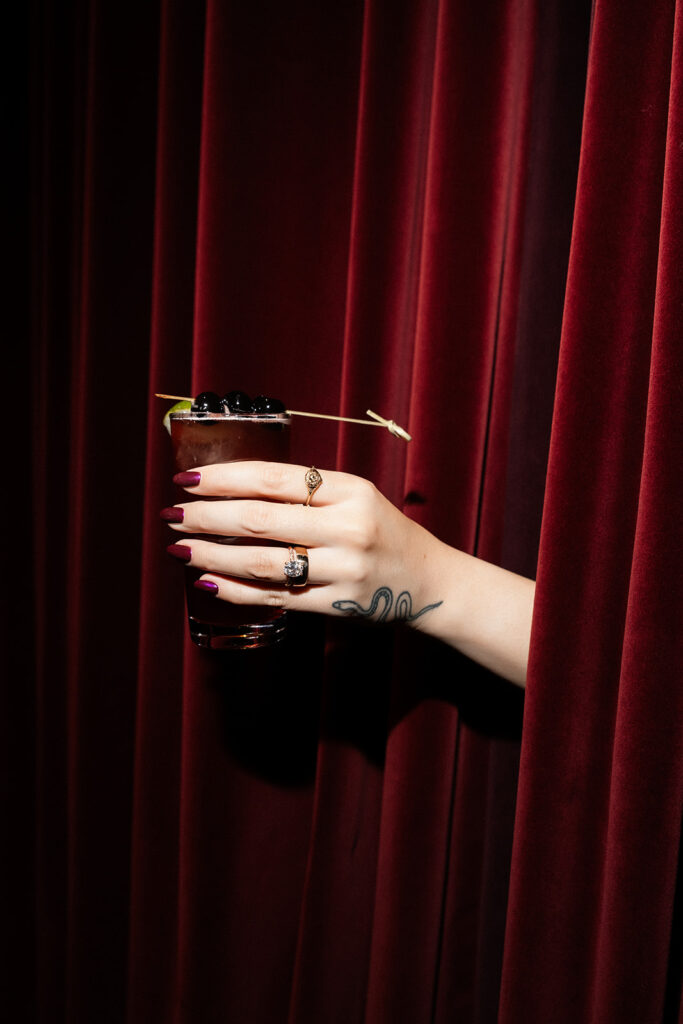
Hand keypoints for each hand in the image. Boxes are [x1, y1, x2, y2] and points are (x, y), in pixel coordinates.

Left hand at [162, 461, 445, 626]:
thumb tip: (230, 487)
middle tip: (173, 514)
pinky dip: (235, 589)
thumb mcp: (354, 496)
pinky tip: (208, 580)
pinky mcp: (336, 605)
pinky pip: (274, 597)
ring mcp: (342, 569)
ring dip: (212, 554)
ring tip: (180, 547)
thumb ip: (304, 491)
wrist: (427, 579)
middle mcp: (347, 528)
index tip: (188, 479)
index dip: (223, 478)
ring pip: (261, 562)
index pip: (272, 479)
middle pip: (260, 519)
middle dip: (206, 517)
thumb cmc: (380, 530)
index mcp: (349, 490)